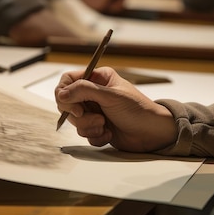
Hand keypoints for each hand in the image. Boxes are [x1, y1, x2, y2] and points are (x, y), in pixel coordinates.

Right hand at [54, 66, 176, 151]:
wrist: (152, 133)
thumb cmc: (138, 110)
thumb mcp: (110, 96)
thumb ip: (84, 91)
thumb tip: (61, 93)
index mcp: (97, 78)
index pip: (68, 80)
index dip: (65, 93)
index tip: (74, 107)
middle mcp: (94, 93)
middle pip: (68, 103)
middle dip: (80, 116)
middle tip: (97, 119)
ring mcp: (95, 111)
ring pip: (75, 121)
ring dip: (89, 127)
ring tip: (105, 126)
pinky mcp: (97, 127)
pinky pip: (84, 133)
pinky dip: (95, 136)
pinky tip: (109, 134)